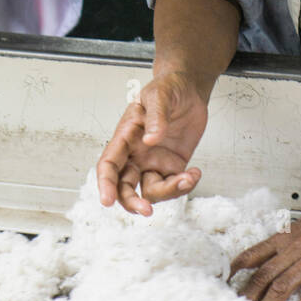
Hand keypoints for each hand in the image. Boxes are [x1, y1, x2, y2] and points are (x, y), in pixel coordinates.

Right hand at [96, 70, 208, 214]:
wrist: (188, 90)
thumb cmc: (167, 89)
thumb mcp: (160, 95)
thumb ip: (157, 116)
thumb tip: (151, 140)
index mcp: (125, 137)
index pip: (109, 164)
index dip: (105, 184)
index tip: (107, 201)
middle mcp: (136, 155)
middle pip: (125, 187)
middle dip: (132, 202)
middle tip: (147, 211)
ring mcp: (153, 163)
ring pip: (151, 191)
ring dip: (169, 192)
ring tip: (188, 177)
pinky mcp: (172, 167)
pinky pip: (173, 186)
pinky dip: (185, 185)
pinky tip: (195, 173)